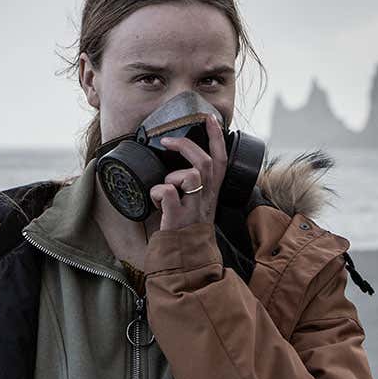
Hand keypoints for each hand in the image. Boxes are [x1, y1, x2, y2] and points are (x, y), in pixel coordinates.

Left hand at [149, 113, 228, 231]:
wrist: (184, 261)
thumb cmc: (184, 231)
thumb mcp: (195, 205)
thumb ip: (190, 187)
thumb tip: (171, 167)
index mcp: (211, 193)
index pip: (220, 159)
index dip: (216, 137)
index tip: (209, 117)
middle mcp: (206, 199)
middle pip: (205, 162)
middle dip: (186, 145)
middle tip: (168, 140)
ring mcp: (193, 208)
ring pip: (191, 175)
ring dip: (171, 177)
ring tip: (165, 190)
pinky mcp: (178, 218)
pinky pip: (167, 192)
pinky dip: (157, 193)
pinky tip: (156, 203)